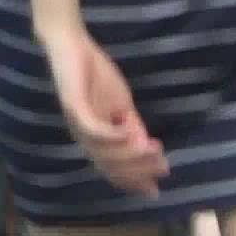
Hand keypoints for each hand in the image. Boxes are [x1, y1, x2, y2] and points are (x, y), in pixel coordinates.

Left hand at [45, 23, 167, 197]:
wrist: (72, 45)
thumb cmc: (95, 74)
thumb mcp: (121, 105)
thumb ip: (132, 127)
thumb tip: (147, 150)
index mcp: (93, 139)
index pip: (112, 168)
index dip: (132, 181)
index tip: (156, 190)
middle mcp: (82, 136)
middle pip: (110, 165)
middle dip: (138, 169)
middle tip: (163, 167)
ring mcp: (76, 123)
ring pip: (103, 151)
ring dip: (131, 154)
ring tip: (155, 150)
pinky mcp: (73, 106)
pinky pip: (92, 129)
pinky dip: (111, 136)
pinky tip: (128, 135)